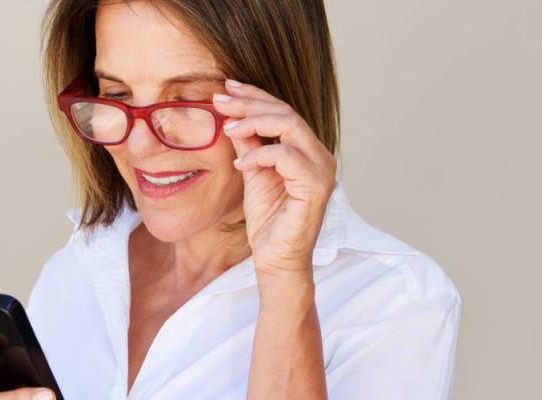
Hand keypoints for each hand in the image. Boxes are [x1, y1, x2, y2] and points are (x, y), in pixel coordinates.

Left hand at [213, 80, 336, 278]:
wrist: (276, 260)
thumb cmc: (268, 221)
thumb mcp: (253, 174)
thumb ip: (247, 145)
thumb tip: (231, 116)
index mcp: (308, 151)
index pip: (283, 111)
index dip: (254, 96)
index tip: (226, 88)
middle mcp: (320, 157)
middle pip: (286, 113)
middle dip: (250, 102)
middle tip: (219, 99)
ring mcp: (321, 171)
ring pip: (290, 126)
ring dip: (253, 121)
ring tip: (227, 128)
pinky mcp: (315, 187)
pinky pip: (285, 156)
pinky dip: (259, 154)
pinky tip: (240, 166)